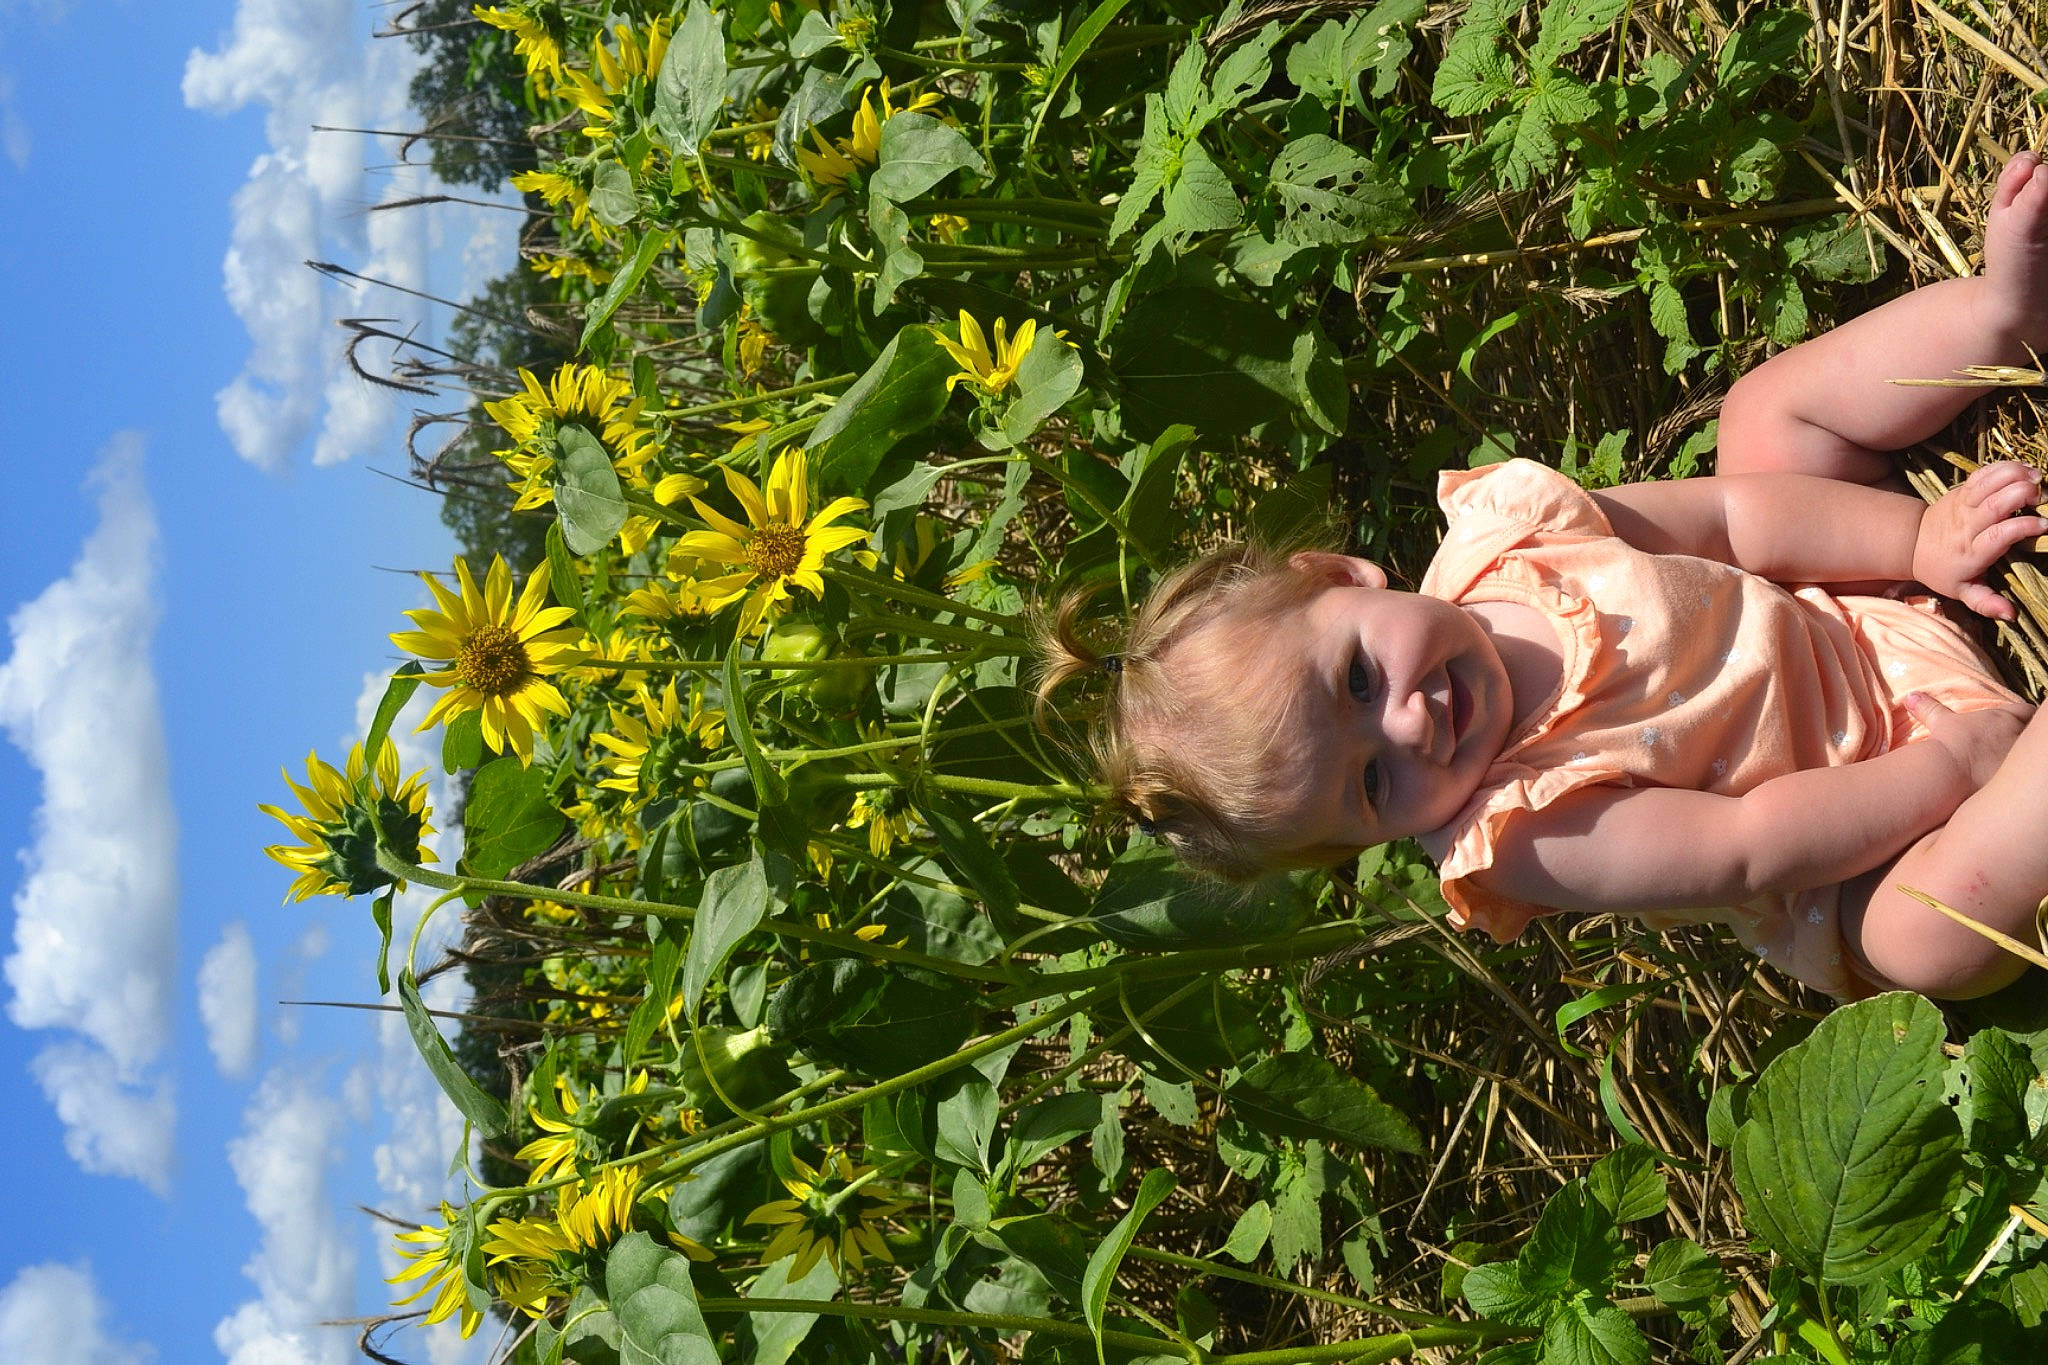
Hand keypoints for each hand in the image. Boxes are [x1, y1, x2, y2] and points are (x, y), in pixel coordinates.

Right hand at [1906, 692, 2032, 789]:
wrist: (1948, 772)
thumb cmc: (1947, 743)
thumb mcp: (1940, 723)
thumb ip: (1929, 708)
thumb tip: (1911, 697)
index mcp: (2005, 719)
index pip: (2027, 711)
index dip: (2023, 716)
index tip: (2015, 722)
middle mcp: (2019, 736)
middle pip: (2033, 733)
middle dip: (2023, 737)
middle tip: (2009, 745)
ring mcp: (2019, 759)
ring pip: (2030, 756)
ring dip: (2019, 758)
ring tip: (2005, 765)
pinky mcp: (2016, 780)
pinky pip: (2022, 778)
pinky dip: (2013, 778)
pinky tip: (2001, 783)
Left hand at [1911, 461, 2047, 618]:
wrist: (1913, 544)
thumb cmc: (1944, 570)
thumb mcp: (1962, 591)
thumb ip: (1986, 603)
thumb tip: (2011, 615)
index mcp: (1971, 551)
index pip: (1998, 535)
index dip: (2022, 527)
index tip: (2044, 525)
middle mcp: (1967, 525)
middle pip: (1995, 504)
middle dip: (2021, 494)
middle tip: (2042, 495)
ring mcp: (1963, 504)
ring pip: (1990, 483)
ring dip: (2016, 475)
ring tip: (2039, 478)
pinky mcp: (1962, 490)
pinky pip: (1984, 473)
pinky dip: (2005, 467)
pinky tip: (2025, 470)